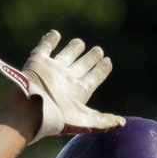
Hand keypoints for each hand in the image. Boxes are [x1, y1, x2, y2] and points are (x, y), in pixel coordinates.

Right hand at [0, 30, 124, 143]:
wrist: (33, 109)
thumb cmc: (60, 117)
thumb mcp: (87, 120)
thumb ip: (104, 121)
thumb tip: (123, 123)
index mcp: (78, 92)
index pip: (93, 78)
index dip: (101, 70)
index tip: (108, 61)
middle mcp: (67, 80)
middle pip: (82, 66)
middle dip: (90, 58)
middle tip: (99, 50)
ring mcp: (53, 70)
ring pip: (66, 56)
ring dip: (74, 49)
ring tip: (80, 42)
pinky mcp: (38, 62)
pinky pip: (44, 48)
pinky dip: (49, 40)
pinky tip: (55, 34)